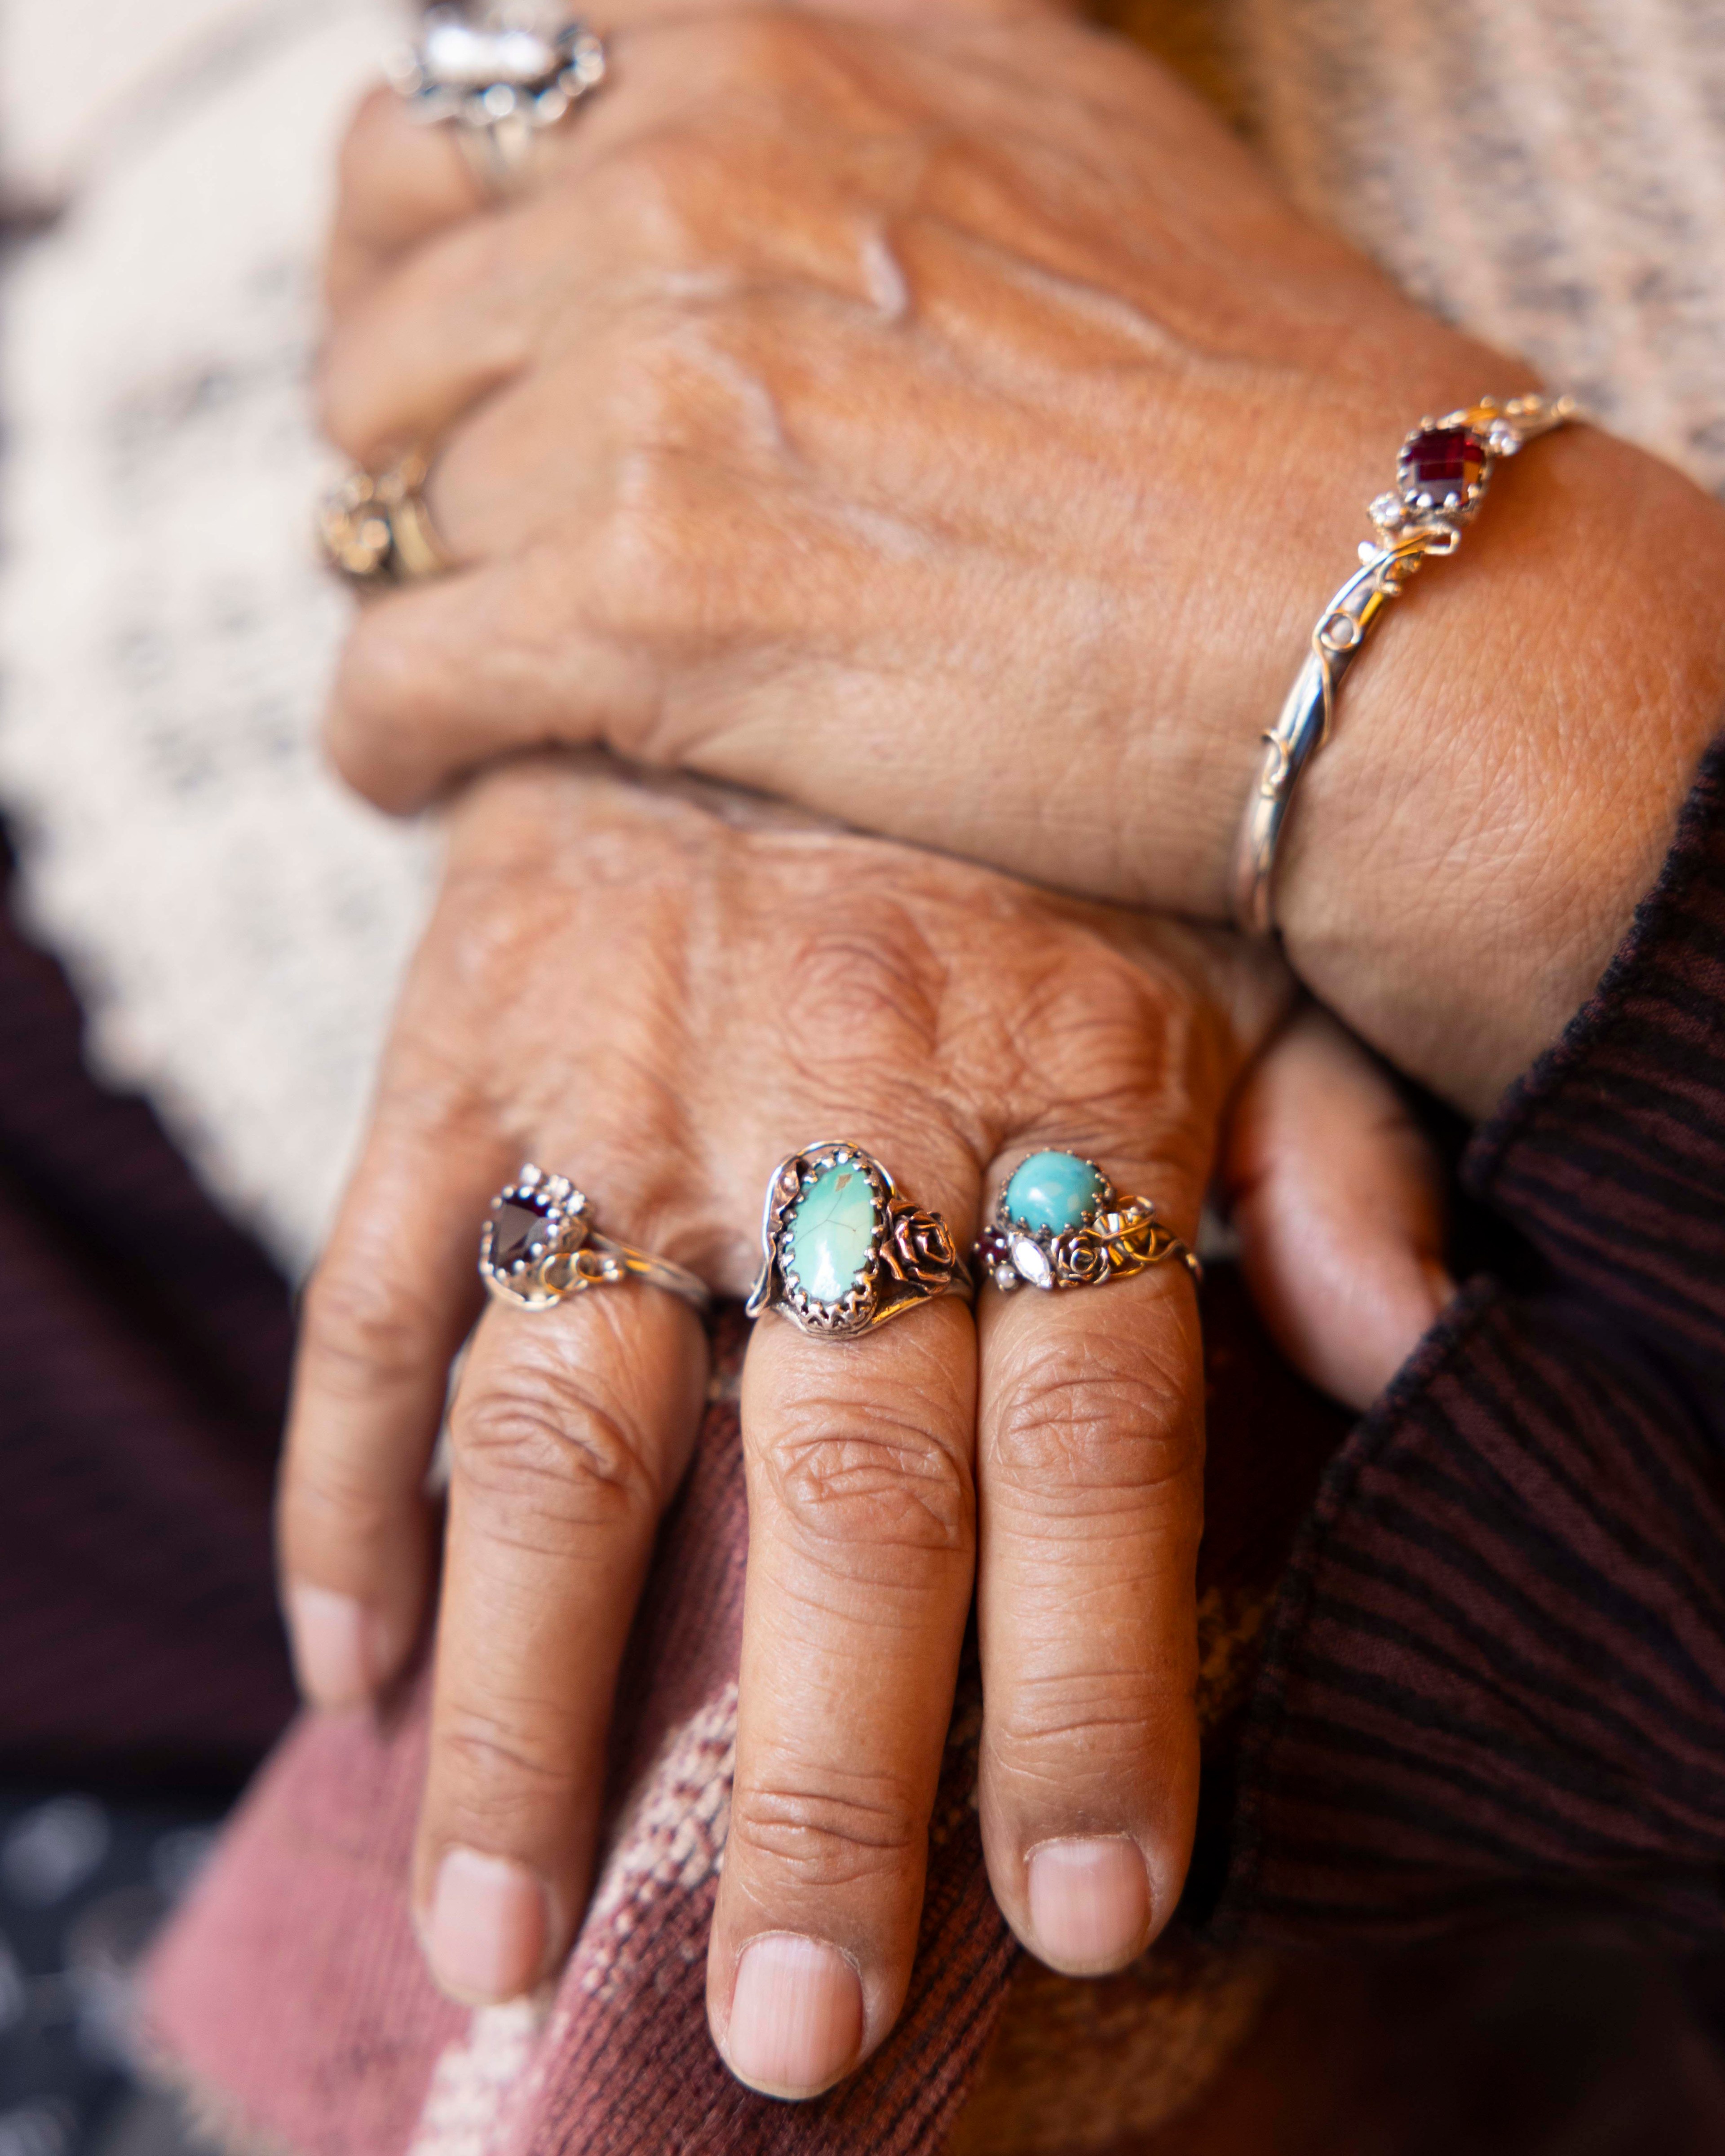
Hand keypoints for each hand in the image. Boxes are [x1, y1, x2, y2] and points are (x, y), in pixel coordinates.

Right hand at [276, 760, 1440, 2094]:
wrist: (776, 560)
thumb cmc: (1027, 792)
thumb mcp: (1234, 919)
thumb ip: (1328, 1132)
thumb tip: (1415, 1344)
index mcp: (1063, 1075)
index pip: (1097, 1433)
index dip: (1097, 1684)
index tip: (1088, 1910)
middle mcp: (839, 1095)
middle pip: (837, 1483)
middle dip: (820, 1772)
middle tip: (790, 2025)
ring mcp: (620, 1067)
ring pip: (566, 1429)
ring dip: (530, 1702)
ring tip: (494, 1929)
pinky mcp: (460, 1028)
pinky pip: (373, 1285)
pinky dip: (346, 1487)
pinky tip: (350, 1666)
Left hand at [316, 9, 1724, 1115]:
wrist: (1375, 610)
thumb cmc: (1261, 406)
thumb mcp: (1053, 140)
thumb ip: (860, 104)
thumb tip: (725, 122)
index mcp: (759, 58)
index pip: (451, 120)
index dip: (425, 249)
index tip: (454, 345)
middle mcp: (676, 200)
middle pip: (394, 332)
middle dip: (408, 445)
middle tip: (461, 540)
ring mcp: (652, 404)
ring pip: (393, 514)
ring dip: (415, 599)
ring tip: (468, 673)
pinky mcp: (650, 616)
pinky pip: (398, 672)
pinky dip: (381, 730)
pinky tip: (416, 770)